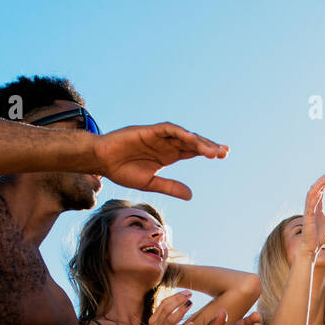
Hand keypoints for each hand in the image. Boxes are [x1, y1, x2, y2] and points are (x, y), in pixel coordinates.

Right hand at [92, 122, 228, 199]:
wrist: (101, 161)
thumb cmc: (122, 170)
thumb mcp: (150, 183)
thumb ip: (170, 186)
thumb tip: (191, 195)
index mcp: (168, 155)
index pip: (192, 151)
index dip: (207, 151)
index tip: (222, 156)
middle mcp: (166, 143)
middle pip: (192, 142)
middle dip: (208, 146)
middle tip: (224, 152)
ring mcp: (157, 136)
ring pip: (183, 135)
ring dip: (198, 142)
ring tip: (212, 151)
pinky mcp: (147, 131)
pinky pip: (167, 129)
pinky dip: (180, 133)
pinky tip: (192, 139)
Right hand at [141, 291, 195, 324]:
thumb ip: (165, 318)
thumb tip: (176, 306)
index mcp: (154, 320)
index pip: (164, 303)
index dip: (175, 296)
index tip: (186, 291)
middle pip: (167, 308)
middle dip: (179, 299)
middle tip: (190, 293)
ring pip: (171, 319)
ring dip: (181, 310)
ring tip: (191, 303)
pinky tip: (192, 324)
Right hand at [297, 169, 324, 266]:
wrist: (312, 249)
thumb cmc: (320, 237)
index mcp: (317, 207)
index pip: (321, 190)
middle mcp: (311, 207)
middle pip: (316, 188)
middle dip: (323, 179)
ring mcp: (308, 211)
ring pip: (312, 194)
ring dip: (319, 184)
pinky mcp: (307, 218)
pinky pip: (310, 205)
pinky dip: (315, 197)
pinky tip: (321, 190)